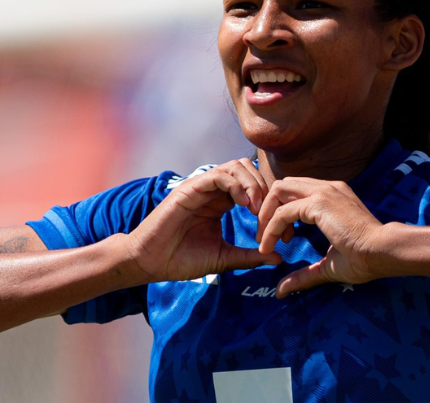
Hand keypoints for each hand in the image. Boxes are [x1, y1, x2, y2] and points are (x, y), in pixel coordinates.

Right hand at [128, 158, 280, 282]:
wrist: (151, 262)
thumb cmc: (182, 259)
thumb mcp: (223, 258)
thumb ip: (249, 256)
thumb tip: (278, 258)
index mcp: (221, 203)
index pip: (251, 185)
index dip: (267, 199)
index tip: (277, 223)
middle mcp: (213, 191)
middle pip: (246, 170)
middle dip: (263, 187)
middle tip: (268, 212)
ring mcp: (201, 188)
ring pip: (234, 167)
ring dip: (251, 184)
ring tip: (256, 207)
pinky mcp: (189, 189)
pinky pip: (217, 175)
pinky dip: (235, 185)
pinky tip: (243, 203)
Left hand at [256, 177, 382, 297]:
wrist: (383, 252)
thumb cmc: (364, 258)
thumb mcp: (327, 264)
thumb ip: (303, 274)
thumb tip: (280, 290)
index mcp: (332, 195)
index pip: (295, 190)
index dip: (281, 211)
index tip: (282, 238)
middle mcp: (327, 188)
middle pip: (283, 186)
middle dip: (268, 209)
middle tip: (266, 237)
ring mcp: (323, 192)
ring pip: (279, 191)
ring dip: (266, 215)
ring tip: (266, 241)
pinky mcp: (320, 203)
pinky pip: (284, 211)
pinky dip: (272, 227)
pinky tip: (271, 245)